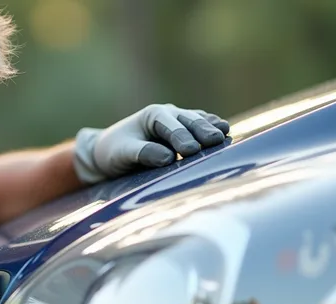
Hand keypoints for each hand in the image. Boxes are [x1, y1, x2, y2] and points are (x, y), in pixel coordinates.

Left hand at [73, 104, 229, 183]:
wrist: (109, 151)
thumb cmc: (114, 152)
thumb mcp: (123, 153)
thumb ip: (143, 153)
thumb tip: (168, 158)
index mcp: (153, 115)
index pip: (170, 127)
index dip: (181, 138)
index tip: (192, 150)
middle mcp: (169, 113)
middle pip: (190, 120)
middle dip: (203, 130)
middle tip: (217, 141)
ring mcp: (179, 121)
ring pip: (199, 121)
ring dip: (212, 128)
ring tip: (226, 135)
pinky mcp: (186, 131)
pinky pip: (201, 127)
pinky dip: (212, 130)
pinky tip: (225, 134)